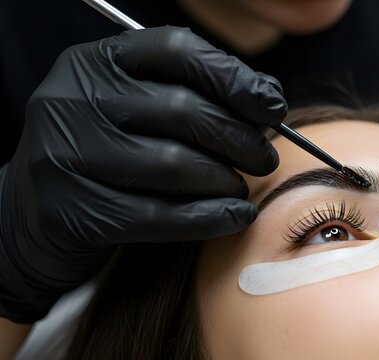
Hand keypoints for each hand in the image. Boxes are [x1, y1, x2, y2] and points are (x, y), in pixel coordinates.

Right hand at [0, 26, 285, 322]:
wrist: (34, 213)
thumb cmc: (105, 153)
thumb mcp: (135, 107)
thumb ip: (191, 93)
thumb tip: (267, 98)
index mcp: (95, 62)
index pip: (177, 50)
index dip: (235, 77)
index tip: (272, 106)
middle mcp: (73, 100)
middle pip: (182, 109)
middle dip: (239, 137)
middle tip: (264, 158)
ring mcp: (66, 155)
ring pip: (175, 164)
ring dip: (225, 179)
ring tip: (242, 186)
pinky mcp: (73, 211)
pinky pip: (160, 216)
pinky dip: (211, 217)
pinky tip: (237, 215)